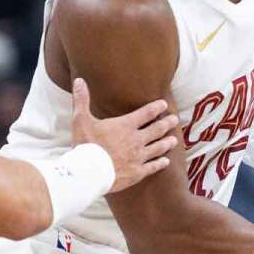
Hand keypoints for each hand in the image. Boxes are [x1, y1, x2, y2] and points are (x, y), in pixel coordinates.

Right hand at [70, 78, 177, 192]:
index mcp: (125, 126)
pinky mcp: (137, 172)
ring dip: (167, 143)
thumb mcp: (81, 120)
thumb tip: (79, 80)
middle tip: (175, 120)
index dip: (156, 107)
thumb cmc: (86, 145)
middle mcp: (136, 140)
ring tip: (174, 140)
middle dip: (167, 123)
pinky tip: (165, 161)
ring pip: (158, 147)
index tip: (164, 104)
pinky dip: (160, 163)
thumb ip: (82, 100)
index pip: (146, 113)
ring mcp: (138, 157)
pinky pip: (153, 166)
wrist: (90, 172)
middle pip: (157, 129)